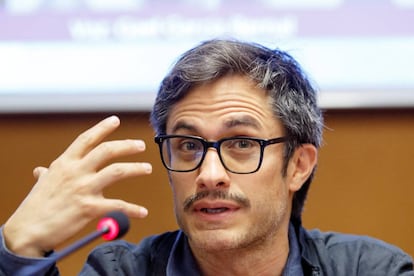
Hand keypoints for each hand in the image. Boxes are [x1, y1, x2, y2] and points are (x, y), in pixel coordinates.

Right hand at [3, 116, 150, 256]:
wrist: (28, 231)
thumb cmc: (35, 207)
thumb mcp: (43, 183)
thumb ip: (47, 174)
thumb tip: (41, 170)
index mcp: (65, 162)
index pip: (86, 139)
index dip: (102, 128)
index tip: (115, 119)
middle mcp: (76, 171)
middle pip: (107, 150)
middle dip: (127, 145)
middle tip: (141, 145)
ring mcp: (84, 188)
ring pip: (117, 171)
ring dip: (136, 168)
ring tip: (148, 168)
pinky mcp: (90, 208)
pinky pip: (118, 205)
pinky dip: (133, 209)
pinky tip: (143, 212)